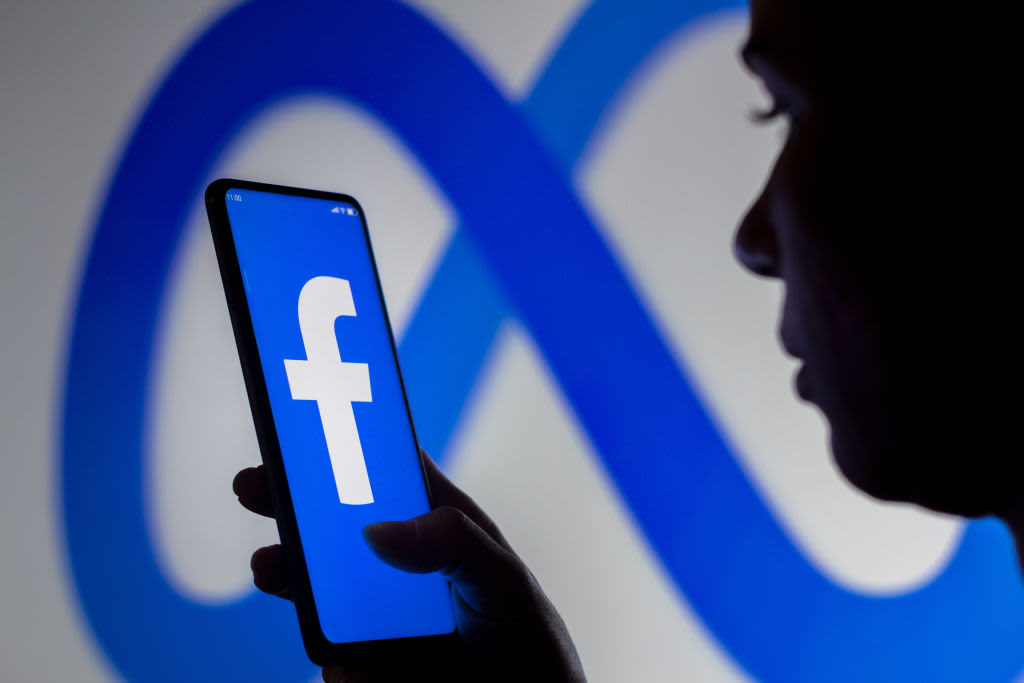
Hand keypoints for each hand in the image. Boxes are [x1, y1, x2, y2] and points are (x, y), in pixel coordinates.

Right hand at [233, 452, 584, 681]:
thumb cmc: (528, 634)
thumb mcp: (502, 579)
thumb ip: (452, 545)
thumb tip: (375, 531)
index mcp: (437, 528)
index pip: (385, 475)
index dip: (342, 447)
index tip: (299, 430)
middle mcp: (401, 565)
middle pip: (335, 527)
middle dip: (292, 507)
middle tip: (252, 488)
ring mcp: (379, 616)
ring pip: (320, 590)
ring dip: (289, 577)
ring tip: (269, 569)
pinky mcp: (368, 664)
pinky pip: (336, 660)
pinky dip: (335, 667)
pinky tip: (350, 673)